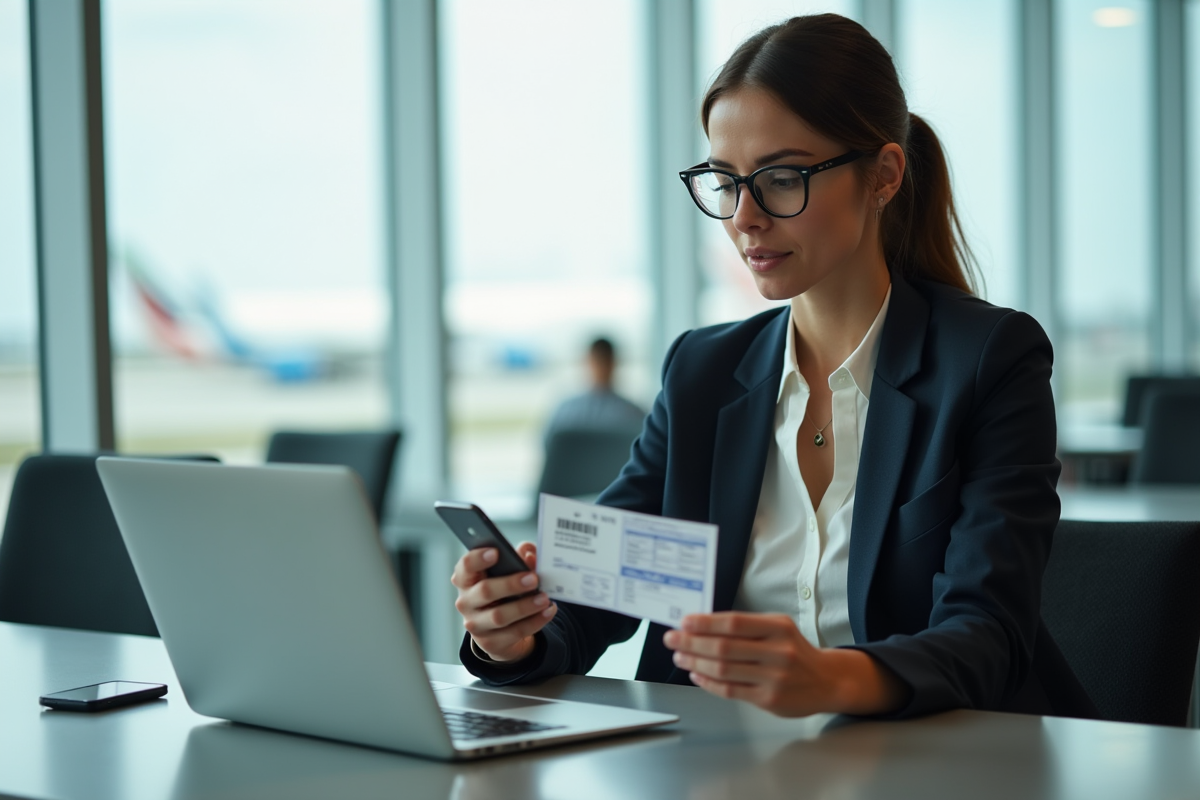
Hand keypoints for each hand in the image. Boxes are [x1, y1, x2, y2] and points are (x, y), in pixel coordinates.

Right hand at [451, 542, 556, 662]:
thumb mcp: (508, 572)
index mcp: (466, 579)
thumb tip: (529, 554)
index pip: (466, 566)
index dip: (478, 558)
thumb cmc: (503, 591)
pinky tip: (548, 611)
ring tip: (544, 598)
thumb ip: (519, 558)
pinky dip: (535, 621)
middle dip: (511, 584)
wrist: (500, 628)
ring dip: (525, 607)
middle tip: (533, 578)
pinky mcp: (491, 642)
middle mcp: (466, 602)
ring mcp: (476, 625)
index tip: (496, 552)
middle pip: (485, 591)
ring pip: (499, 616)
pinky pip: (515, 632)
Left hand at [662, 612, 905, 716]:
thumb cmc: (794, 651)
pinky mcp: (769, 700)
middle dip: (692, 643)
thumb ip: (746, 627)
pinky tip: (696, 675)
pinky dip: (708, 683)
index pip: (734, 623)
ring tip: (680, 657)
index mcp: (778, 628)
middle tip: (672, 639)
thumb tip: (702, 625)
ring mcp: (774, 678)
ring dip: (695, 663)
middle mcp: (778, 652)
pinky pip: (730, 691)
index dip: (705, 623)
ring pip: (724, 670)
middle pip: (724, 647)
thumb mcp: (778, 628)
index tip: (684, 622)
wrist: (826, 681)